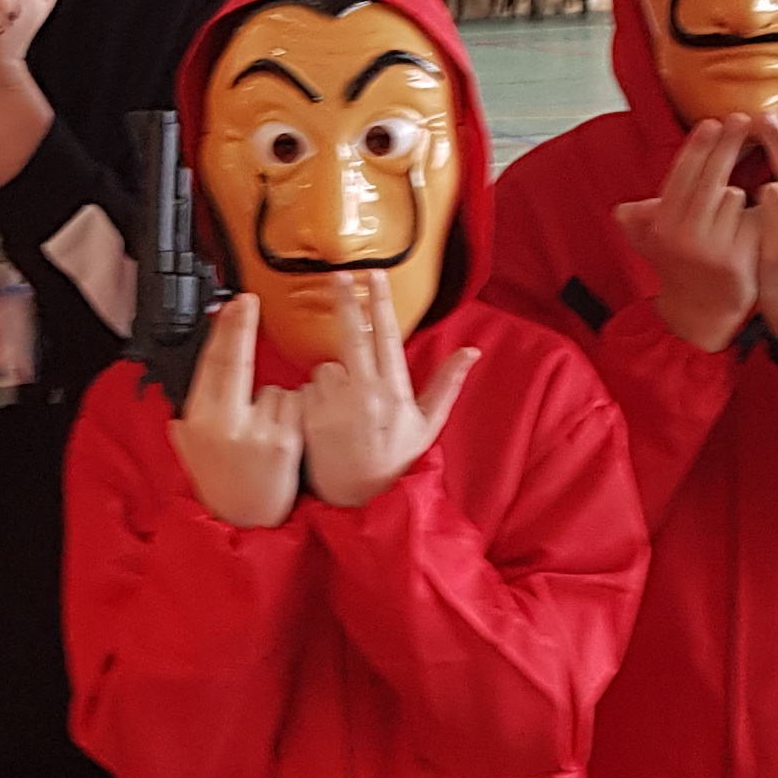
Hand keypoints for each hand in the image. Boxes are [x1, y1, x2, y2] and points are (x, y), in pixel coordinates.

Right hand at [165, 294, 300, 529]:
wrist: (245, 527)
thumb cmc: (222, 484)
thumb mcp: (190, 448)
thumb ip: (190, 413)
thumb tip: (197, 369)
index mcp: (198, 422)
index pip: (210, 366)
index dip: (223, 331)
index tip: (233, 305)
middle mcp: (224, 425)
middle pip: (235, 362)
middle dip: (241, 328)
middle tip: (247, 302)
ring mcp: (257, 433)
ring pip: (274, 389)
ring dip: (276, 403)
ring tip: (266, 436)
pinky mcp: (285, 443)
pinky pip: (296, 407)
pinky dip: (295, 418)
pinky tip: (285, 442)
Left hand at [295, 272, 475, 511]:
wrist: (358, 502)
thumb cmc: (393, 462)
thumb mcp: (427, 425)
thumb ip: (446, 384)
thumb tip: (472, 351)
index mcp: (394, 392)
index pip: (386, 336)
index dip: (380, 302)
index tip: (374, 275)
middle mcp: (364, 394)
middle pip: (352, 334)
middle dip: (346, 300)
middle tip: (338, 275)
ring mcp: (334, 406)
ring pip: (325, 367)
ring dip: (330, 378)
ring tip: (341, 410)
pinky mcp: (309, 418)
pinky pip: (304, 390)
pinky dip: (311, 398)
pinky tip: (323, 420)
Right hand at [619, 116, 759, 351]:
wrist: (700, 314)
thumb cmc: (680, 268)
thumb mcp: (655, 243)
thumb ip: (643, 221)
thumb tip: (624, 211)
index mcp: (663, 225)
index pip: (681, 174)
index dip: (698, 146)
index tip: (713, 122)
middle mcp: (684, 234)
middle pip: (710, 177)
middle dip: (728, 145)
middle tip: (743, 119)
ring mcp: (713, 246)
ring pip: (733, 195)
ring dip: (738, 193)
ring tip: (734, 205)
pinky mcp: (739, 257)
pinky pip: (752, 217)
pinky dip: (756, 213)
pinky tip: (757, 214)